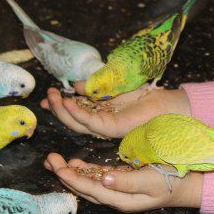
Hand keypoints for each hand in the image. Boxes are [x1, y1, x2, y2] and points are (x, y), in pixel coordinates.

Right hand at [40, 82, 190, 138]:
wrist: (166, 104)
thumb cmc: (144, 96)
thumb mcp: (113, 87)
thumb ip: (94, 86)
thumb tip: (75, 85)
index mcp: (100, 113)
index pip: (75, 111)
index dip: (60, 105)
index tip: (48, 95)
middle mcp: (100, 123)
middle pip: (72, 119)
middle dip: (56, 108)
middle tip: (47, 95)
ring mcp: (105, 127)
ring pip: (76, 123)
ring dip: (62, 110)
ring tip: (52, 97)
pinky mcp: (112, 128)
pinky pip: (90, 122)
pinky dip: (76, 113)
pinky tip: (67, 103)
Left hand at [44, 153, 201, 211]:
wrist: (188, 186)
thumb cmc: (172, 182)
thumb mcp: (151, 181)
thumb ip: (127, 181)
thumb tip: (103, 178)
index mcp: (121, 199)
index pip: (90, 189)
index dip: (73, 178)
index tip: (59, 166)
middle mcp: (116, 197)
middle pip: (84, 188)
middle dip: (64, 174)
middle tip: (49, 159)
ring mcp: (119, 191)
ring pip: (88, 183)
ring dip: (71, 172)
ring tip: (55, 161)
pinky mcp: (123, 182)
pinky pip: (98, 179)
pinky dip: (85, 171)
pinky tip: (77, 163)